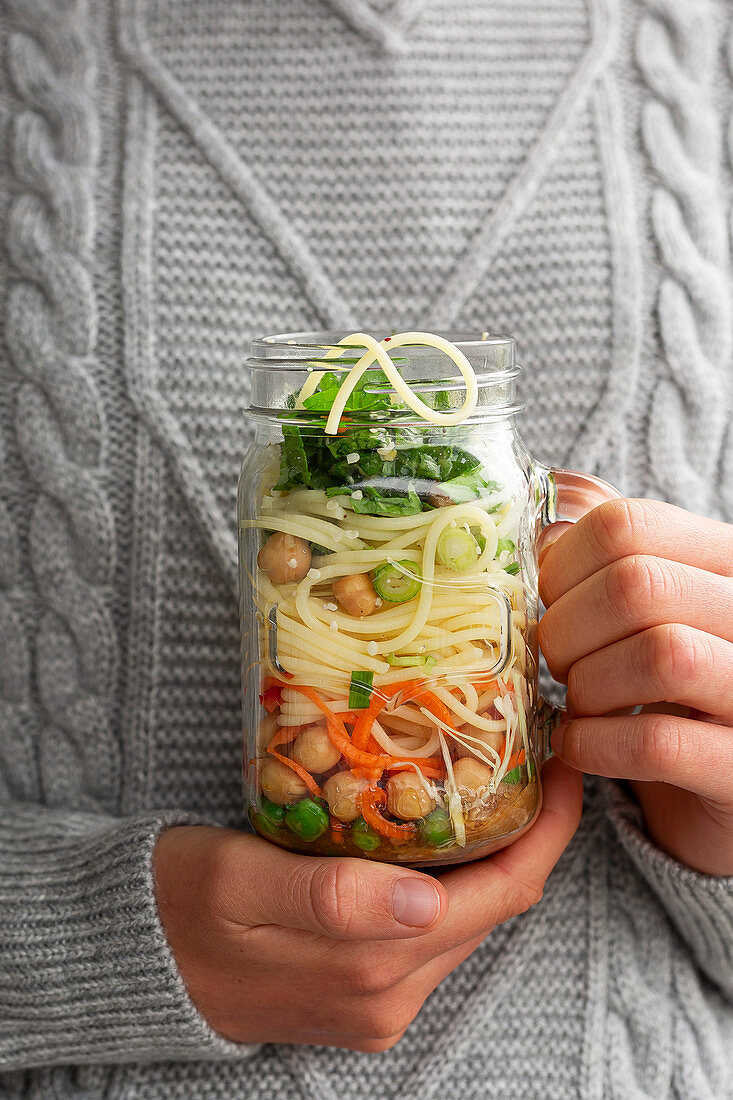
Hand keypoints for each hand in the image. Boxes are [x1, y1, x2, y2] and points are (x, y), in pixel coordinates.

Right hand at [153, 759, 579, 1050]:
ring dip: (489, 856)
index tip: (562, 767)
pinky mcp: (361, 1000)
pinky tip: (435, 832)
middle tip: (529, 756)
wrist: (130, 960)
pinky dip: (449, 881)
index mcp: (371, 965)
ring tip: (488, 782)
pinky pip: (431, 934)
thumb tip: (429, 900)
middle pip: (493, 906)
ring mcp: (377, 1004)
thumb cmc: (176, 899)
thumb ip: (332, 899)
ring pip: (465, 919)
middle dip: (527, 834)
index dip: (546, 832)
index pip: (500, 896)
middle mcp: (389, 995)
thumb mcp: (237, 883)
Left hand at [539, 497, 732, 875]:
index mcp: (726, 563)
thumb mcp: (653, 608)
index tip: (548, 603)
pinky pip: (657, 743)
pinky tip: (577, 746)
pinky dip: (594, 745)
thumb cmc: (674, 685)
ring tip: (576, 704)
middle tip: (556, 663)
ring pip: (659, 656)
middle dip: (567, 630)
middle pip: (636, 585)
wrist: (721, 774)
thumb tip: (540, 539)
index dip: (562, 563)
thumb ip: (608, 564)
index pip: (628, 523)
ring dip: (587, 686)